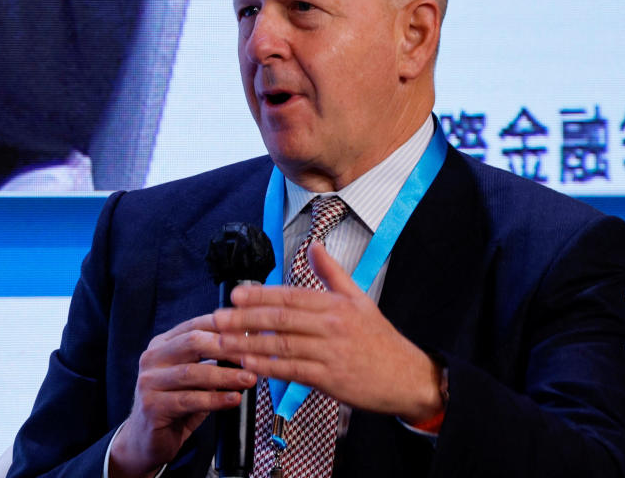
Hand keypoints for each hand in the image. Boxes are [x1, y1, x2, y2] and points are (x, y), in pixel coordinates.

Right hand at [109, 315, 256, 477]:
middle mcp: (153, 358)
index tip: (251, 331)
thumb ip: (214, 360)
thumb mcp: (195, 377)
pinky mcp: (152, 406)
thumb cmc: (177, 404)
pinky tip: (233, 399)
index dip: (225, 326)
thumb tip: (249, 346)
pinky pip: (189, 400)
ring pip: (192, 373)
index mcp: (163, 344)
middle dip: (227, 347)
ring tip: (248, 379)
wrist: (146, 440)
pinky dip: (215, 399)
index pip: (196, 325)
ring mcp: (149, 381)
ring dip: (225, 375)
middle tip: (252, 355)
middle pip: (193, 342)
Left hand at [213, 242, 443, 423]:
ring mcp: (330, 353)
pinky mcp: (330, 379)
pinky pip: (292, 371)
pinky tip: (248, 364)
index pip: (291, 296)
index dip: (261, 295)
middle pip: (281, 319)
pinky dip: (268, 367)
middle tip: (217, 318)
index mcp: (336, 304)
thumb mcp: (360, 298)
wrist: (407, 377)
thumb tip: (314, 245)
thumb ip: (333, 273)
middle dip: (246, 318)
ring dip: (248, 344)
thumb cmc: (380, 340)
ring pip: (282, 345)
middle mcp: (332, 326)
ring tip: (223, 342)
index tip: (235, 294)